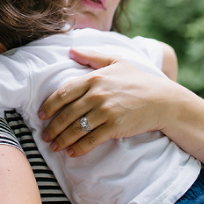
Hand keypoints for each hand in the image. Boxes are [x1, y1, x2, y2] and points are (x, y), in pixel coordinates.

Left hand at [38, 48, 178, 155]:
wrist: (162, 100)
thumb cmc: (138, 80)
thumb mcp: (116, 61)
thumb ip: (92, 56)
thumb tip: (71, 50)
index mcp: (93, 78)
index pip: (63, 93)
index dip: (49, 106)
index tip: (41, 115)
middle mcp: (96, 94)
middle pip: (66, 114)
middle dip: (53, 127)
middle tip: (44, 136)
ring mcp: (105, 111)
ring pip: (76, 128)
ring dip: (62, 139)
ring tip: (54, 146)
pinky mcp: (114, 126)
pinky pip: (91, 139)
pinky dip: (79, 148)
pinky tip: (72, 153)